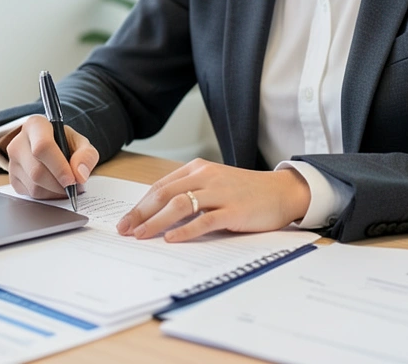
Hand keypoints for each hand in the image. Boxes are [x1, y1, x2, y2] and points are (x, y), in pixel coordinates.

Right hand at [4, 115, 99, 199]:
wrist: (53, 149)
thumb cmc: (66, 144)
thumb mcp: (81, 144)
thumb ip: (86, 155)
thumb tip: (80, 174)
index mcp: (36, 126)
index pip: (42, 147)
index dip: (59, 167)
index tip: (72, 180)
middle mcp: (19, 142)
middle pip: (37, 171)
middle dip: (59, 184)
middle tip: (74, 185)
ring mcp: (13, 161)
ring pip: (34, 186)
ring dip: (55, 192)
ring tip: (67, 185)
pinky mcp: (12, 178)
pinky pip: (30, 194)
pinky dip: (47, 196)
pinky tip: (54, 187)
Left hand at [115, 159, 311, 242]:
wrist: (282, 192)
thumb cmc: (246, 191)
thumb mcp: (214, 184)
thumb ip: (190, 192)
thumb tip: (158, 214)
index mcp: (198, 168)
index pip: (161, 186)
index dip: (140, 204)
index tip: (126, 220)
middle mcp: (206, 177)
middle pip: (165, 194)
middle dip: (141, 213)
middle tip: (125, 230)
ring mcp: (220, 193)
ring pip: (179, 205)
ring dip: (156, 222)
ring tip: (142, 236)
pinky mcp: (233, 210)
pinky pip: (204, 220)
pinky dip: (185, 230)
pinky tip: (171, 239)